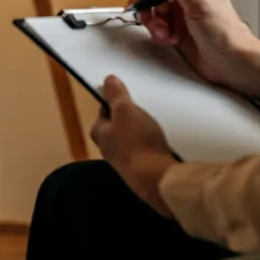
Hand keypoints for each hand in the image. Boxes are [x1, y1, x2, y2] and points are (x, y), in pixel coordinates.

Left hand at [90, 76, 174, 217]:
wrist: (155, 179)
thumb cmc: (137, 142)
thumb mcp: (125, 111)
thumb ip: (116, 95)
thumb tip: (107, 80)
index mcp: (99, 133)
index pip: (102, 113)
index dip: (112, 102)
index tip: (123, 96)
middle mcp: (107, 149)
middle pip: (115, 128)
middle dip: (126, 119)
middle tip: (140, 110)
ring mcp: (123, 162)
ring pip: (129, 141)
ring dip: (138, 134)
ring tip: (152, 125)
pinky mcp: (139, 172)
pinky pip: (143, 153)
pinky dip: (149, 146)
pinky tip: (160, 144)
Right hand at [129, 0, 259, 98]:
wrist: (230, 63)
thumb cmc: (226, 33)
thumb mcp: (199, 1)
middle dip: (151, 4)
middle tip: (159, 15)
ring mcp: (178, 11)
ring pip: (150, 7)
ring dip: (154, 22)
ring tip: (166, 32)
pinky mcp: (173, 28)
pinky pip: (154, 25)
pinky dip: (158, 33)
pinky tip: (171, 39)